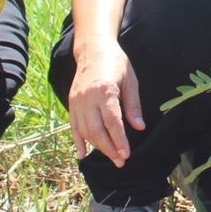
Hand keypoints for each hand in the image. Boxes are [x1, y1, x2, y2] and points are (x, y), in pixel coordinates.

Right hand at [67, 43, 142, 165]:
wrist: (93, 50)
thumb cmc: (116, 63)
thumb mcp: (130, 81)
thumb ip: (133, 105)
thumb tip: (139, 127)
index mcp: (105, 90)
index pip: (112, 121)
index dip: (119, 140)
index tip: (126, 154)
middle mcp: (88, 97)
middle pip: (97, 130)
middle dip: (109, 148)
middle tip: (120, 161)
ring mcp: (77, 101)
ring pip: (85, 131)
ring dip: (97, 147)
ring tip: (110, 157)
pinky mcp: (71, 103)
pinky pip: (73, 126)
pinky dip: (78, 141)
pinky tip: (82, 154)